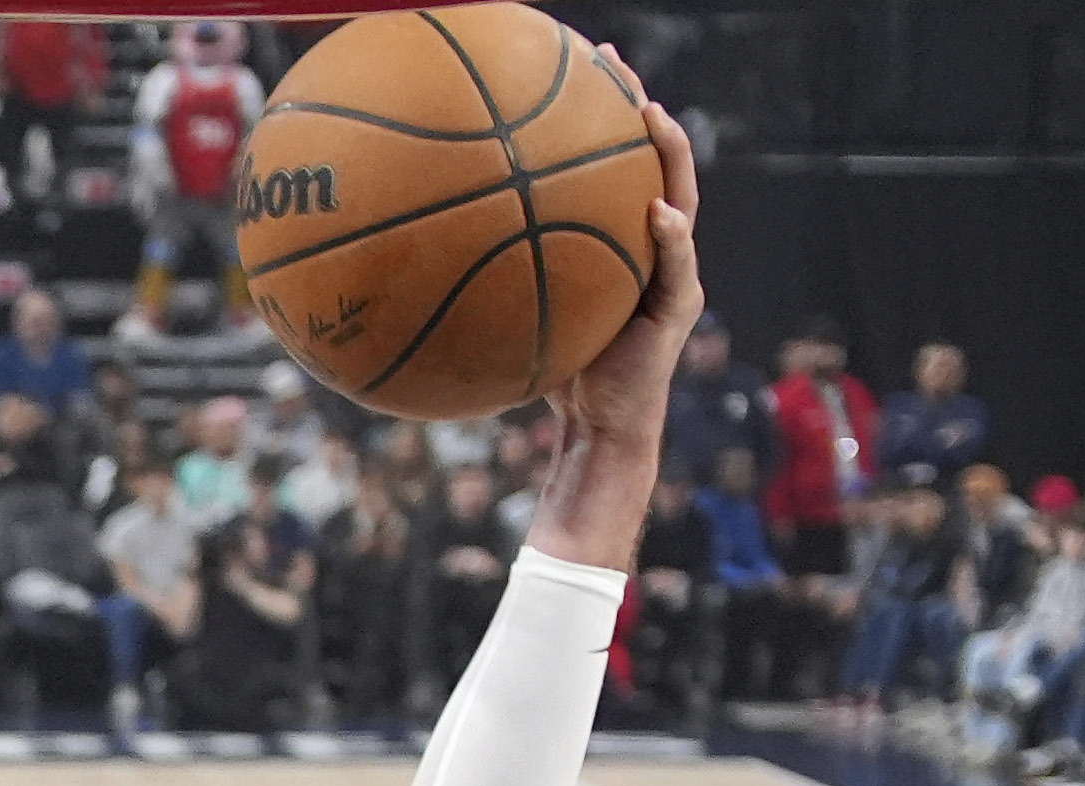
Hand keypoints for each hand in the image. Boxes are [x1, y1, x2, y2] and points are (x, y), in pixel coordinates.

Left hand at [532, 59, 699, 570]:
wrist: (596, 425)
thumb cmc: (551, 367)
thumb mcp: (509, 315)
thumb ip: (481, 279)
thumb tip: (404, 253)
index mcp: (612, 234)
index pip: (607, 160)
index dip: (592, 112)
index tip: (568, 64)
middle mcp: (648, 241)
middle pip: (649, 157)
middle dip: (635, 106)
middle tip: (612, 62)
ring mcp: (672, 269)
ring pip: (680, 195)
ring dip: (669, 154)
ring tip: (652, 118)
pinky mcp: (681, 306)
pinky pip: (678, 264)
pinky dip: (670, 239)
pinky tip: (657, 216)